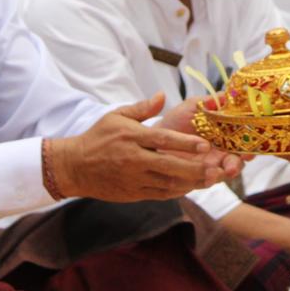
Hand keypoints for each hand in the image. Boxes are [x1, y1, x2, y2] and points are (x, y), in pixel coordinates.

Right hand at [49, 94, 230, 201]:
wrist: (74, 166)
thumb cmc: (98, 137)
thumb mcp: (117, 116)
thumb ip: (142, 108)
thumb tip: (162, 95)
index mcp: (132, 137)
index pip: (163, 140)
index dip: (185, 143)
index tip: (204, 145)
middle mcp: (134, 159)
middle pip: (169, 166)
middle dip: (193, 169)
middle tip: (214, 169)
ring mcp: (133, 179)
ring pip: (166, 183)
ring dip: (189, 183)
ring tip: (209, 180)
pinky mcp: (132, 193)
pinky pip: (159, 194)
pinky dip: (176, 191)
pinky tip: (190, 187)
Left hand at [156, 95, 245, 175]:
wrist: (151, 141)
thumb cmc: (174, 122)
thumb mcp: (192, 107)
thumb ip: (209, 102)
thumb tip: (227, 95)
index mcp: (224, 133)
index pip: (244, 138)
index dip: (251, 141)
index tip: (252, 141)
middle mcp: (222, 150)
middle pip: (239, 158)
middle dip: (242, 160)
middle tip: (240, 160)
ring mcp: (211, 165)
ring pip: (226, 171)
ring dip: (228, 171)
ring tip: (222, 172)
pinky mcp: (198, 178)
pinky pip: (208, 181)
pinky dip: (210, 180)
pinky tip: (208, 177)